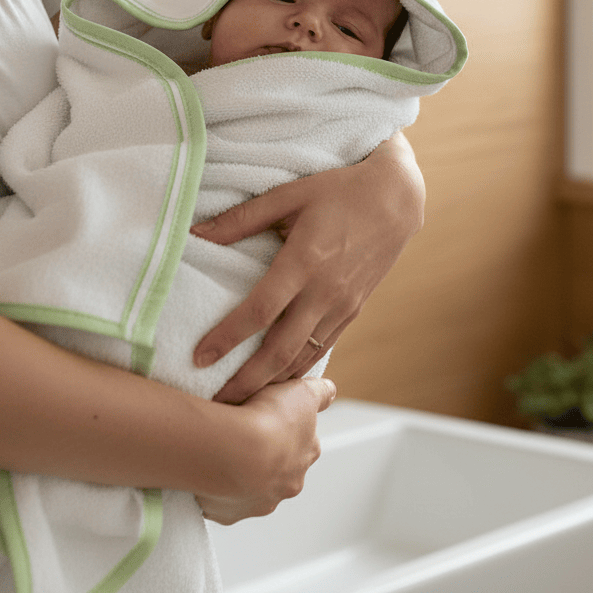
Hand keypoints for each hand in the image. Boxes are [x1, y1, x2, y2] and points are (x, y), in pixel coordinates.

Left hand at [191, 133, 423, 403]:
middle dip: (246, 381)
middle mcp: (325, 291)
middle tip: (215, 401)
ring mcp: (342, 305)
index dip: (227, 338)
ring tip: (240, 401)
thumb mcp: (289, 195)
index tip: (199, 357)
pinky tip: (277, 380)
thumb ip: (242, 218)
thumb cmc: (339, 190)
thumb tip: (197, 232)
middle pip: (280, 350)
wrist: (396, 200)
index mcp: (305, 260)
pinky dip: (297, 370)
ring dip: (270, 383)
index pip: (260, 310)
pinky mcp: (353, 311)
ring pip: (302, 358)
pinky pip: (321, 349)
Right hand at [196, 376, 335, 524]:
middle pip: (280, 468)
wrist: (232, 449)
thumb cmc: (268, 419)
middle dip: (266, 454)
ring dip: (242, 472)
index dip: (288, 427)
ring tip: (225, 449)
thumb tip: (329, 391)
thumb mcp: (303, 392)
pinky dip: (219, 485)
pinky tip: (212, 466)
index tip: (271, 416)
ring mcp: (259, 502)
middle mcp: (288, 485)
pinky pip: (224, 499)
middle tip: (246, 434)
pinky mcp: (229, 513)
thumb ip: (320, 392)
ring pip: (253, 487)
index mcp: (307, 456)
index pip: (303, 442)